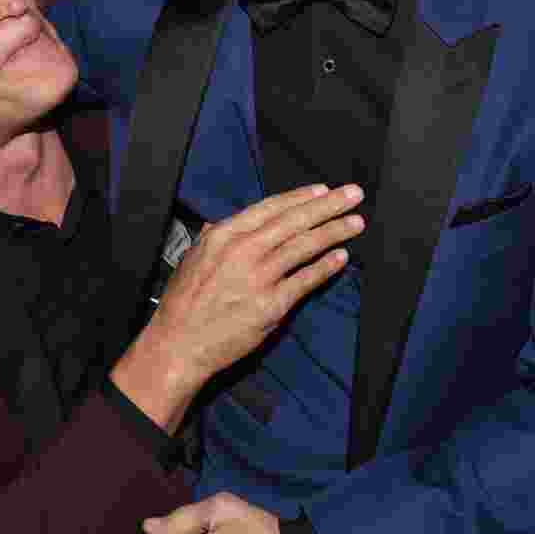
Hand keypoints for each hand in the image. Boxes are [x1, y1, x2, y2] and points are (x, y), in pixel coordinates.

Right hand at [109, 183, 362, 430]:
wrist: (178, 343)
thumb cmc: (184, 301)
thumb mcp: (193, 257)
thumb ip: (212, 237)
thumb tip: (221, 224)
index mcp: (224, 235)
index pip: (271, 208)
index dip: (300, 197)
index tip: (323, 190)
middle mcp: (243, 250)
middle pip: (294, 221)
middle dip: (328, 206)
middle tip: (354, 195)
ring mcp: (259, 277)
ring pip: (304, 246)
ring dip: (334, 232)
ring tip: (356, 223)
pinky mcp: (271, 306)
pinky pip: (304, 281)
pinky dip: (325, 267)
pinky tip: (341, 257)